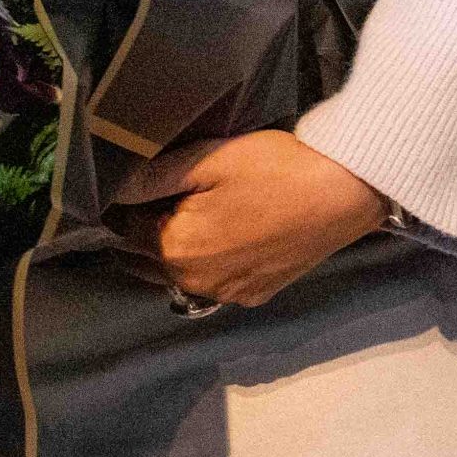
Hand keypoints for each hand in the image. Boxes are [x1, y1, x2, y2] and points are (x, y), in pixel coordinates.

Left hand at [108, 130, 386, 310]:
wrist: (346, 192)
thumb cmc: (275, 169)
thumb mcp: (207, 161)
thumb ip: (152, 178)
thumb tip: (111, 189)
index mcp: (176, 251)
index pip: (125, 231)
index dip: (124, 206)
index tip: (133, 186)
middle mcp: (196, 284)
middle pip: (148, 260)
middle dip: (143, 233)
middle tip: (156, 198)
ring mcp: (229, 294)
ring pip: (180, 275)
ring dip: (173, 252)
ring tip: (186, 215)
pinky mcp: (258, 294)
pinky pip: (213, 282)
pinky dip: (206, 265)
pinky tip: (219, 237)